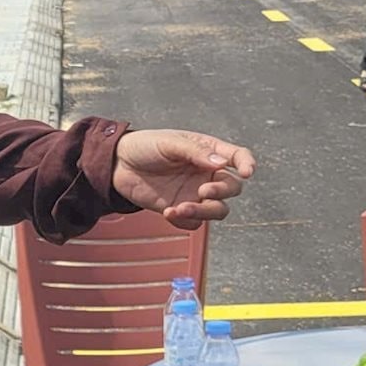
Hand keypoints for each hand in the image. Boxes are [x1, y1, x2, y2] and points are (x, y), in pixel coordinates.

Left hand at [111, 128, 256, 229]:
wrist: (117, 165)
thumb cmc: (145, 146)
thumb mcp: (170, 143)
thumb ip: (195, 152)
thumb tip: (221, 163)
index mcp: (208, 152)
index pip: (237, 157)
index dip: (247, 164)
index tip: (247, 172)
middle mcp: (206, 174)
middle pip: (232, 188)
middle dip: (223, 192)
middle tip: (203, 190)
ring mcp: (195, 194)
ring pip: (218, 210)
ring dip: (205, 212)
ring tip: (182, 208)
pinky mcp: (181, 209)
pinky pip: (195, 223)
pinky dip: (186, 221)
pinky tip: (168, 212)